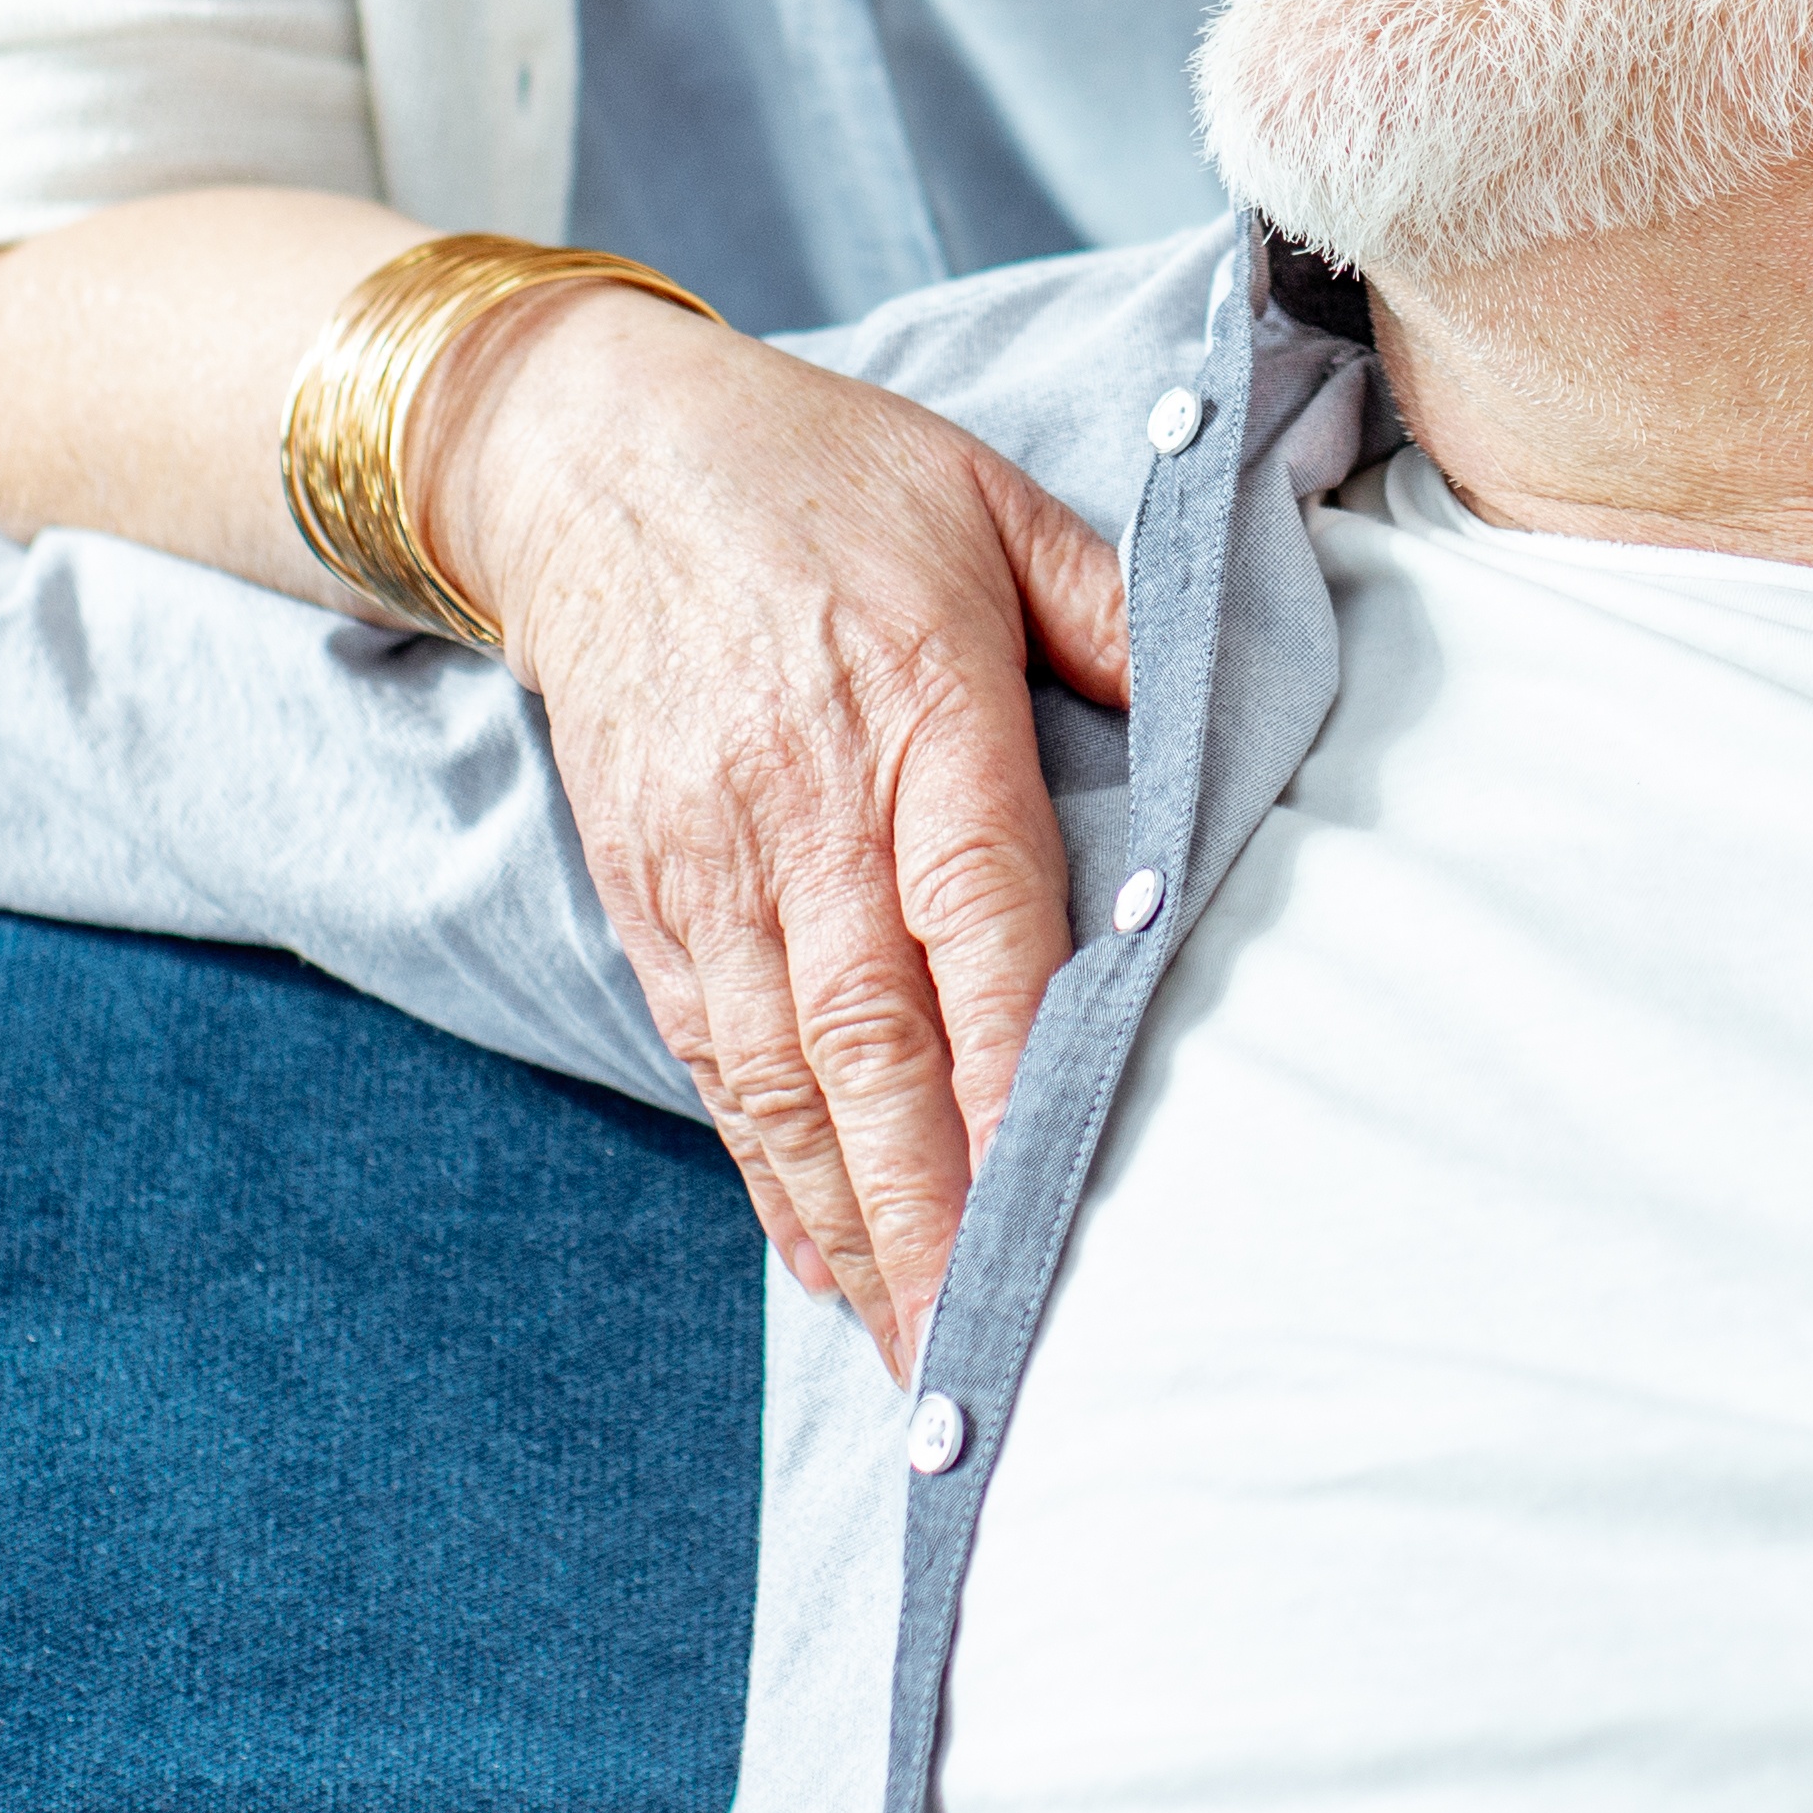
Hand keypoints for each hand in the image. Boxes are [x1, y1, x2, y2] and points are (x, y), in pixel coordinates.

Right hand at [414, 291, 1134, 1365]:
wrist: (586, 458)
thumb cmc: (817, 477)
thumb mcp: (987, 499)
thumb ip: (1116, 604)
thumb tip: (1226, 697)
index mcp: (915, 707)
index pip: (978, 914)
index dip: (1012, 1066)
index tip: (1058, 1194)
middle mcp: (805, 810)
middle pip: (874, 1039)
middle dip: (933, 1209)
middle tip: (993, 1349)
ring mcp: (713, 865)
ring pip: (789, 1079)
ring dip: (856, 1227)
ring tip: (922, 1353)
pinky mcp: (649, 896)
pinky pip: (715, 1060)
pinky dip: (772, 1175)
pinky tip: (827, 1262)